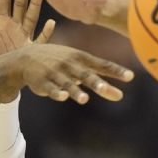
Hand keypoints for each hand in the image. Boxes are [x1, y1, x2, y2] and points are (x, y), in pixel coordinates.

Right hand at [16, 43, 134, 103]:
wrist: (26, 57)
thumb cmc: (60, 62)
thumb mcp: (80, 66)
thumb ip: (100, 79)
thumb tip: (120, 96)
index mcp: (80, 58)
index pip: (101, 65)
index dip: (116, 71)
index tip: (130, 77)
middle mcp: (70, 64)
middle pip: (86, 75)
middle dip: (97, 82)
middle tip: (108, 90)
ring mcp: (55, 73)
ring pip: (67, 83)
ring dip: (76, 91)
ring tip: (85, 99)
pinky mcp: (43, 82)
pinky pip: (51, 88)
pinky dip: (57, 93)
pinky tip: (63, 97)